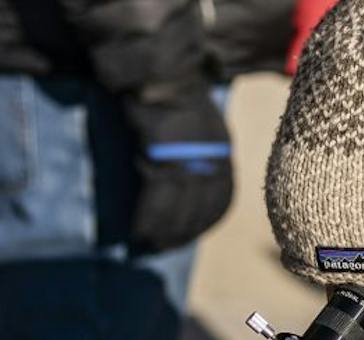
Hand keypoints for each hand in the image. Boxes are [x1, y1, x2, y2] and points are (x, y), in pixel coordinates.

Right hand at [124, 87, 232, 253]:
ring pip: (180, 207)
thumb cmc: (175, 94)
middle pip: (202, 208)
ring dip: (165, 231)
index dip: (206, 220)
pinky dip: (149, 219)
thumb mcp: (200, 126)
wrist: (160, 68)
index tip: (192, 234)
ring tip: (150, 245)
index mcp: (223, 150)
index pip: (222, 198)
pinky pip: (158, 198)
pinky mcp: (164, 155)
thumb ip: (200, 153)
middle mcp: (213, 157)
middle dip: (184, 232)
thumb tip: (191, 181)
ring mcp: (190, 157)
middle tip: (165, 246)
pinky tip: (139, 231)